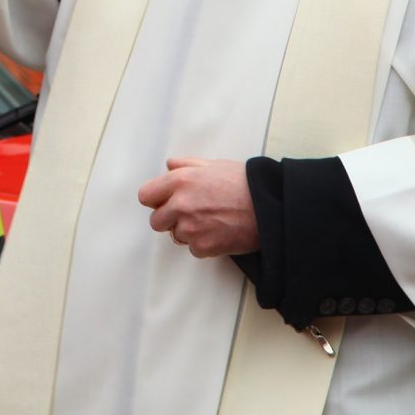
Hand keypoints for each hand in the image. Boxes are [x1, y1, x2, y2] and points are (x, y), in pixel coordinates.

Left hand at [137, 157, 258, 257]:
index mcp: (180, 181)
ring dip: (188, 232)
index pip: (146, 196)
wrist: (269, 207)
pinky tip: (219, 232)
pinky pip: (193, 249)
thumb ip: (187, 165)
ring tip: (211, 221)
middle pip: (156, 221)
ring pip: (176, 236)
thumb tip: (170, 165)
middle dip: (170, 219)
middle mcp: (180, 205)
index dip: (156, 199)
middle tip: (190, 214)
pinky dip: (203, 244)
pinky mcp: (203, 247)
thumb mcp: (214, 165)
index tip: (165, 202)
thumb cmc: (245, 184)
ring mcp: (190, 228)